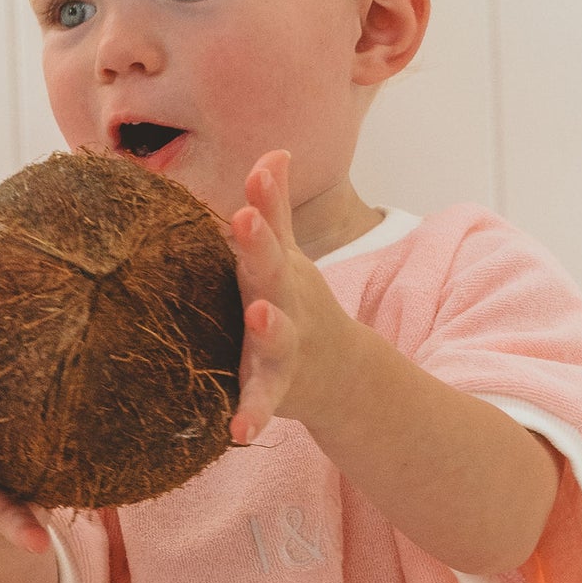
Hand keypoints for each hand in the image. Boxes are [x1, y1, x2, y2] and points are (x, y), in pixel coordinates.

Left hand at [223, 149, 354, 443]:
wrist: (342, 374)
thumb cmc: (297, 302)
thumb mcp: (289, 255)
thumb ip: (274, 207)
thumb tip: (274, 149)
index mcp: (279, 269)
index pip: (268, 228)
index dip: (262, 200)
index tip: (255, 170)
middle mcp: (285, 303)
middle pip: (271, 271)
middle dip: (259, 246)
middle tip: (244, 220)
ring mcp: (284, 347)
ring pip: (275, 337)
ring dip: (269, 326)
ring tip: (259, 315)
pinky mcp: (276, 389)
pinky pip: (262, 403)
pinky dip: (253, 416)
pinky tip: (239, 433)